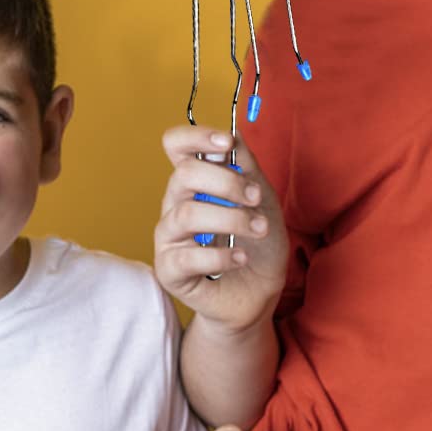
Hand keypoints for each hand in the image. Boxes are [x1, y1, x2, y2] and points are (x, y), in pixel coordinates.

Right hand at [154, 125, 287, 331]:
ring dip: (231, 218)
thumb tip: (233, 138)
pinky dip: (222, 255)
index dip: (196, 137)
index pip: (176, 146)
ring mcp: (169, 237)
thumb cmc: (257, 244)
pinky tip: (240, 258)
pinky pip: (188, 257)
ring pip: (187, 214)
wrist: (259, 293)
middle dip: (227, 182)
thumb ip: (246, 169)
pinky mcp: (170, 270)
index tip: (225, 143)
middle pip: (183, 175)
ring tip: (258, 229)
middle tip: (254, 198)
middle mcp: (175, 204)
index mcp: (194, 182)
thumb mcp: (262, 200)